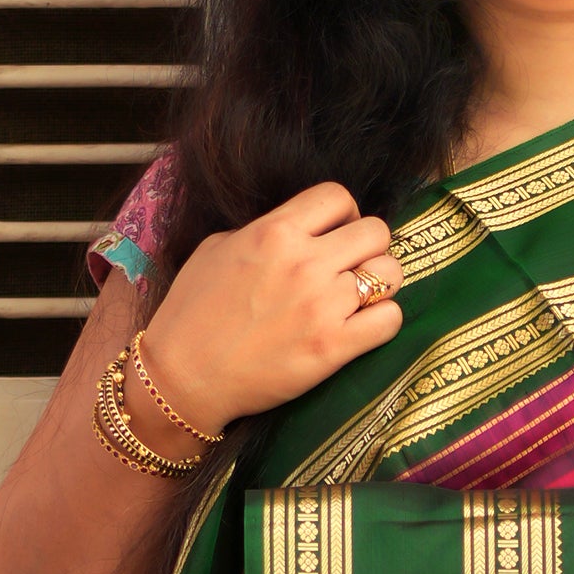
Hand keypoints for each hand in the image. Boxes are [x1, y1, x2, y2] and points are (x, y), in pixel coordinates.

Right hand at [135, 186, 404, 434]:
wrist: (183, 377)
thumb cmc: (192, 313)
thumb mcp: (218, 249)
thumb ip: (264, 231)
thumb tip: (299, 230)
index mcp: (274, 232)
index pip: (338, 196)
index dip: (344, 213)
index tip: (336, 233)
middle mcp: (304, 263)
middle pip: (376, 231)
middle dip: (368, 247)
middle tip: (351, 268)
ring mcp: (322, 306)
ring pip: (390, 274)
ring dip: (380, 283)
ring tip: (359, 298)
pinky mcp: (332, 348)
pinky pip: (390, 320)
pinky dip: (383, 321)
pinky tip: (363, 327)